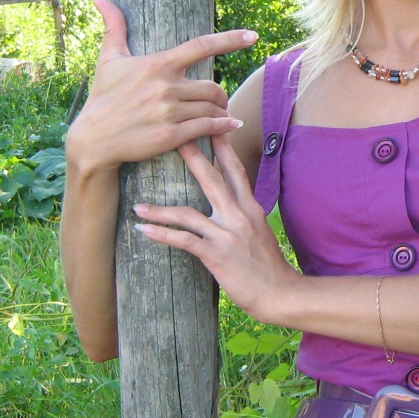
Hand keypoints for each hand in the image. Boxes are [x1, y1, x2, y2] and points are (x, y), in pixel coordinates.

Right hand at [67, 0, 257, 171]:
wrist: (94, 139)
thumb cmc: (103, 97)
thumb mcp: (109, 60)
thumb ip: (114, 28)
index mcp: (157, 65)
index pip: (201, 46)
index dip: (230, 39)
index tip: (253, 36)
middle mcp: (166, 86)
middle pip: (213, 86)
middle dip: (220, 94)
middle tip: (219, 99)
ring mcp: (169, 112)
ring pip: (212, 108)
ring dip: (221, 111)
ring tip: (220, 113)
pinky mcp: (171, 136)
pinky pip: (208, 127)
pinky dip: (223, 126)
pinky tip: (229, 125)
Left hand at [131, 134, 295, 321]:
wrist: (279, 293)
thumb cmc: (268, 266)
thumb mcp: (259, 232)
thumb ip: (244, 216)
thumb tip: (230, 205)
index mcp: (251, 208)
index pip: (235, 170)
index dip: (223, 146)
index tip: (212, 125)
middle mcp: (239, 216)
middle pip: (212, 179)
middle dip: (191, 156)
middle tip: (172, 137)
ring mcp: (227, 235)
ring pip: (188, 213)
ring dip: (160, 210)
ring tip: (138, 206)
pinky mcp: (216, 255)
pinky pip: (184, 241)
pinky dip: (162, 235)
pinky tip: (144, 231)